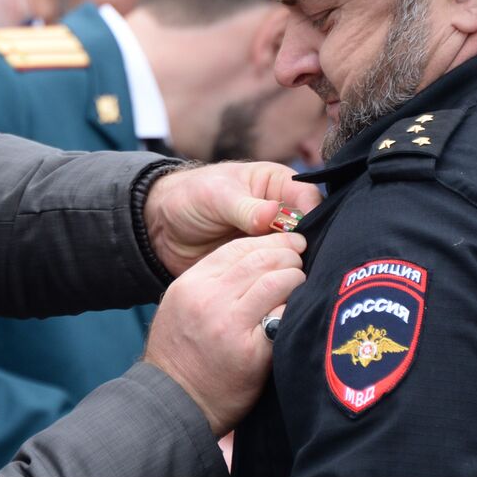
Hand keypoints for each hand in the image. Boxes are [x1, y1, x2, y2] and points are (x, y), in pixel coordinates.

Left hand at [144, 162, 320, 277]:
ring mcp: (271, 238)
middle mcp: (280, 211)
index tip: (305, 240)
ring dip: (293, 268)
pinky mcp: (259, 262)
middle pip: (309, 231)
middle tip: (300, 268)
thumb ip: (245, 207)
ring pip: (295, 255)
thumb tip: (272, 215)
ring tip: (290, 284)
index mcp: (276, 184)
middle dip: (306, 248)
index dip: (313, 219)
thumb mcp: (216, 196)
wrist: (162, 226)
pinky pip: (276, 273)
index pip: (309, 200)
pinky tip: (277, 292)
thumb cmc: (190, 197)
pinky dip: (277, 281)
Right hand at [144, 232, 305, 436]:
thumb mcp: (180, 308)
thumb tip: (254, 260)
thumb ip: (210, 283)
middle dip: (288, 255)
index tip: (288, 243)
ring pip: (277, 280)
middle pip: (260, 259)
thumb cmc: (181, 356)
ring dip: (296, 278)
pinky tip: (298, 311)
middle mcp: (208, 299)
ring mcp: (230, 324)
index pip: (236, 248)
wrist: (175, 402)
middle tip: (300, 260)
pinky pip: (284, 315)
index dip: (269, 241)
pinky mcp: (252, 350)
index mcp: (190, 285)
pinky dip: (295, 308)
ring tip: (300, 285)